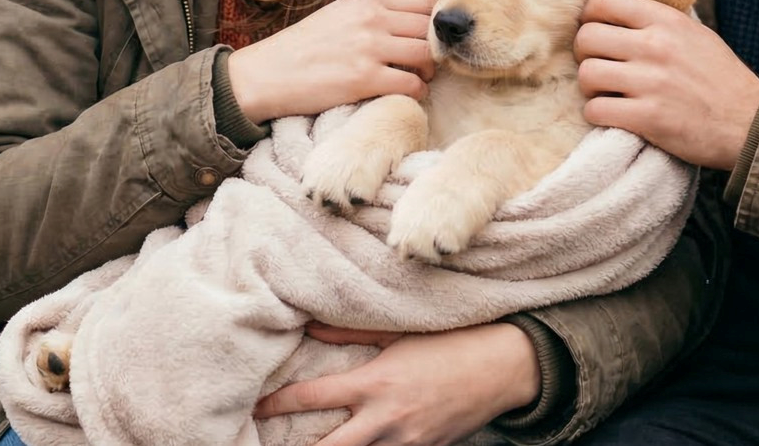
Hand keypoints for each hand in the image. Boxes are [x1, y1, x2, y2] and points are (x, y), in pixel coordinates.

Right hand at [228, 0, 435, 122]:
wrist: (267, 74)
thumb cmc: (304, 47)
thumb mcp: (340, 14)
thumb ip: (373, 12)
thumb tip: (411, 21)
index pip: (424, 1)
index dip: (434, 22)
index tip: (430, 38)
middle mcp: (372, 17)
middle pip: (430, 28)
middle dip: (436, 46)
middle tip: (430, 62)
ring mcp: (369, 47)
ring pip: (427, 54)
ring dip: (430, 70)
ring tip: (420, 78)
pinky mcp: (365, 78)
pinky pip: (412, 84)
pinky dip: (417, 91)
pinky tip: (408, 94)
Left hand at [254, 322, 538, 445]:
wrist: (501, 369)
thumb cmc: (448, 344)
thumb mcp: (398, 333)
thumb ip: (351, 331)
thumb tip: (309, 325)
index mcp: (373, 384)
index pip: (312, 397)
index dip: (277, 404)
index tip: (257, 408)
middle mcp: (385, 419)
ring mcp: (405, 442)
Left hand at [575, 0, 758, 169]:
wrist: (751, 123)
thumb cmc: (722, 79)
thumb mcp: (696, 35)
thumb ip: (659, 22)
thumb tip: (621, 13)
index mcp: (667, 21)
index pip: (605, 0)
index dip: (590, 16)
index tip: (595, 30)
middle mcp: (656, 46)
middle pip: (587, 37)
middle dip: (586, 54)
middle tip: (599, 65)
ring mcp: (651, 82)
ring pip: (587, 74)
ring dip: (590, 87)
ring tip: (607, 92)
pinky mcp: (648, 118)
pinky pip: (596, 110)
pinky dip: (598, 115)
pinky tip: (614, 115)